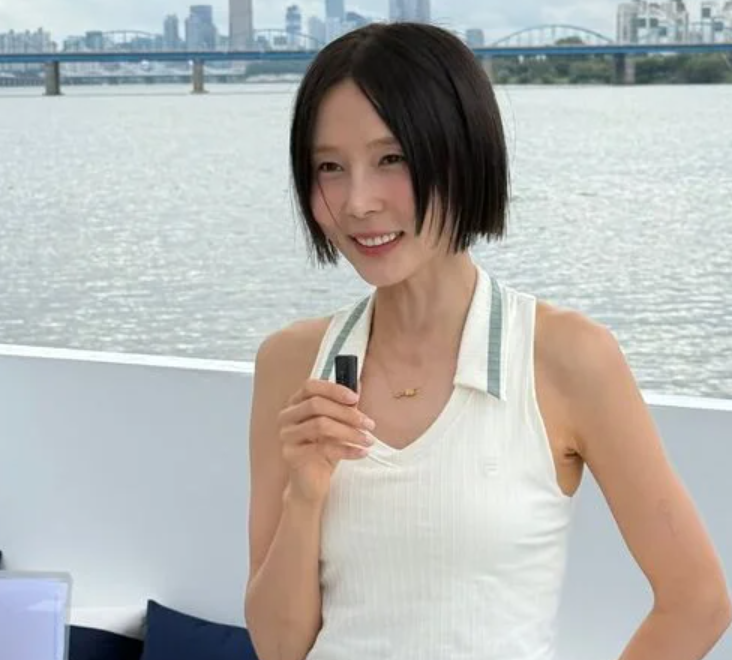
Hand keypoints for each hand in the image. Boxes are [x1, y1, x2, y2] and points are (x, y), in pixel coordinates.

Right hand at [278, 379, 374, 504]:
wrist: (311, 483)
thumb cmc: (324, 450)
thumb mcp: (337, 425)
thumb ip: (344, 406)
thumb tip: (358, 384)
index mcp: (295, 404)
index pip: (310, 386)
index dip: (333, 390)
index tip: (355, 398)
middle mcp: (287, 417)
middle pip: (316, 405)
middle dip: (347, 413)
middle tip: (369, 424)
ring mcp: (287, 436)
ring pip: (320, 425)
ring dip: (350, 432)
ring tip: (368, 440)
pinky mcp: (291, 454)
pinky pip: (322, 448)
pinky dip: (347, 450)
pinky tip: (362, 453)